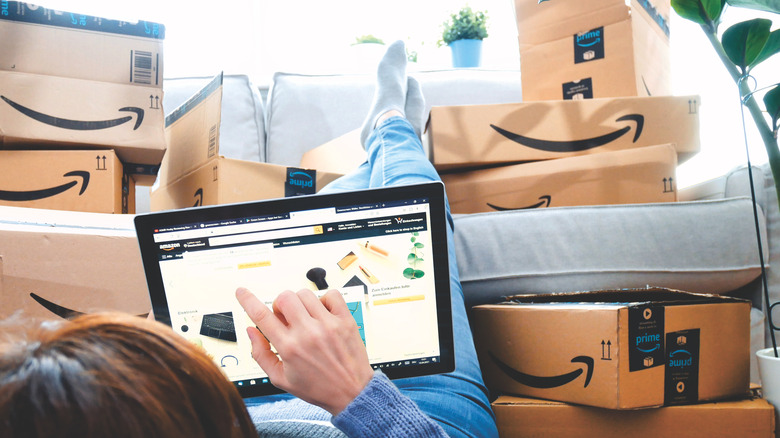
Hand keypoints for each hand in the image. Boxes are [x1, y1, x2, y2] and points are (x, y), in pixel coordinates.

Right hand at [236, 287, 373, 414]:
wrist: (351, 392)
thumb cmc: (318, 388)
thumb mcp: (281, 379)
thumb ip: (261, 354)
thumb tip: (251, 331)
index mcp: (289, 348)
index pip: (261, 316)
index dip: (247, 300)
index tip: (242, 292)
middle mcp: (308, 333)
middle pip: (284, 297)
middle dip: (280, 304)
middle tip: (285, 317)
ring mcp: (328, 324)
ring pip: (305, 294)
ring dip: (300, 302)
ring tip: (306, 318)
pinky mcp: (345, 320)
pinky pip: (331, 294)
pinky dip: (324, 299)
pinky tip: (322, 313)